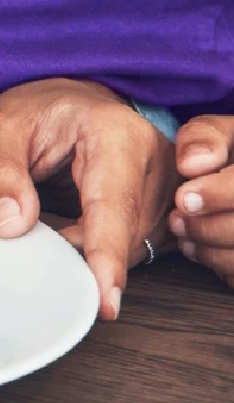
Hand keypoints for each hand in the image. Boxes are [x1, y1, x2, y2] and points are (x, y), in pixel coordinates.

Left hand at [0, 78, 178, 320]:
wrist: (68, 103)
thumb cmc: (35, 113)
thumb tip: (11, 225)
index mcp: (115, 134)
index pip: (114, 207)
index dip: (106, 257)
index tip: (106, 302)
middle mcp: (154, 160)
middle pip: (124, 235)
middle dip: (78, 253)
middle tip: (36, 239)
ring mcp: (165, 185)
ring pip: (130, 247)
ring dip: (87, 250)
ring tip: (52, 220)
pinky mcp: (163, 206)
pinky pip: (133, 246)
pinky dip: (97, 248)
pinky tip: (71, 229)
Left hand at [169, 115, 233, 287]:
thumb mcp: (227, 134)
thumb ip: (206, 137)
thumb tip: (190, 164)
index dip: (217, 195)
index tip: (183, 198)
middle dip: (208, 228)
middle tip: (176, 222)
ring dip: (212, 253)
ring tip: (185, 239)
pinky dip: (225, 269)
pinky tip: (206, 253)